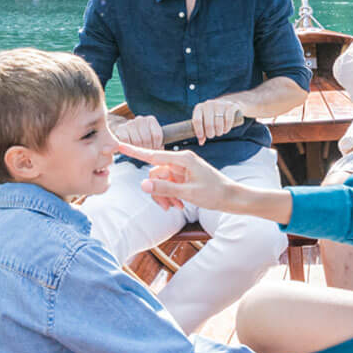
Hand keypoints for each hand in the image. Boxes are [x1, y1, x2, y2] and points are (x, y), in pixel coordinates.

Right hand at [113, 114, 163, 149]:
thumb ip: (158, 143)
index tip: (154, 150)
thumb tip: (160, 150)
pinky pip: (126, 141)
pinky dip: (128, 146)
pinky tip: (130, 147)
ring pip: (137, 141)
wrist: (125, 133)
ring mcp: (130, 123)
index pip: (157, 135)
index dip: (156, 146)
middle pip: (147, 139)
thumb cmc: (142, 138)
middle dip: (147, 149)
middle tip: (145, 153)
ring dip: (138, 149)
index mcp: (151, 120)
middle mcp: (140, 119)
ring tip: (138, 151)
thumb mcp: (152, 139)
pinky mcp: (120, 128)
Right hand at [117, 142, 237, 211]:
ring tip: (175, 207)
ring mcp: (182, 169)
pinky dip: (170, 196)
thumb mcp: (188, 193)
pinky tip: (179, 205)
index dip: (135, 151)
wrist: (232, 198)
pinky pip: (168, 185)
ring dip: (164, 195)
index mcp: (182, 159)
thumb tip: (143, 184)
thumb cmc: (214, 193)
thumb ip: (165, 189)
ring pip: (161, 181)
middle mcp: (181, 161)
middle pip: (155, 173)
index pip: (153, 155)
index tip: (120, 145)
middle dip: (158, 191)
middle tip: (167, 207)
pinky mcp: (184, 177)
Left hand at [190, 97, 243, 144]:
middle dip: (210, 134)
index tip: (201, 138)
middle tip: (211, 136)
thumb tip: (201, 143)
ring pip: (218, 123)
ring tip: (219, 133)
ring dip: (219, 132)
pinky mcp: (230, 106)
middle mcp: (208, 104)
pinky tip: (225, 130)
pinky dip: (227, 128)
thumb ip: (202, 131)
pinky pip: (228, 120)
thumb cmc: (212, 116)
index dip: (199, 131)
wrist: (227, 105)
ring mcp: (220, 104)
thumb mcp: (205, 121)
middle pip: (208, 124)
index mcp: (199, 108)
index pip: (197, 120)